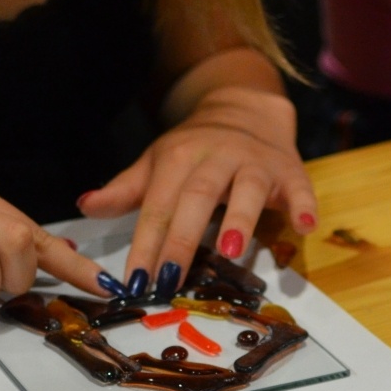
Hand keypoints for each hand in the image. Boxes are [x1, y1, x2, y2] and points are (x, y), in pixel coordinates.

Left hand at [79, 86, 317, 292]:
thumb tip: (85, 205)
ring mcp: (255, 163)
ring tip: (232, 251)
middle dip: (182, 240)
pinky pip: (299, 188)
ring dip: (240, 219)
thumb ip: (127, 190)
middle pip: (197, 198)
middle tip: (169, 279)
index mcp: (179, 157)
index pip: (158, 205)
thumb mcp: (158, 164)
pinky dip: (303, 205)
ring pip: (246, 189)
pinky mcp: (290, 171)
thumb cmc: (196, 150)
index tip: (134, 282)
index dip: (144, 244)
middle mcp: (217, 156)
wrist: (247, 109)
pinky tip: (305, 225)